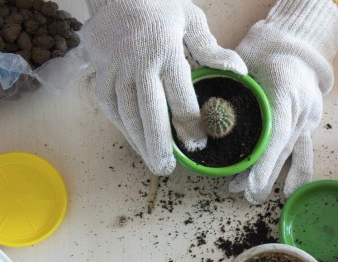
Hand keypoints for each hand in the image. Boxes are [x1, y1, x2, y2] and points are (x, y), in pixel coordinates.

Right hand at [83, 0, 246, 174]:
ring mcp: (114, 68)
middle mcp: (137, 62)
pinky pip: (109, 105)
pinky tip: (134, 141)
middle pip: (149, 112)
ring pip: (126, 113)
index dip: (190, 124)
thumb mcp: (190, 19)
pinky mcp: (98, 71)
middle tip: (167, 169)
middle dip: (159, 144)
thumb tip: (239, 71)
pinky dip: (121, 126)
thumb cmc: (160, 4)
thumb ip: (212, 50)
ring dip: (139, 142)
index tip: (198, 144)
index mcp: (165, 49)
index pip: (180, 96)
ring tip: (152, 162)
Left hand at [229, 0, 337, 203]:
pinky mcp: (310, 125)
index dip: (265, 161)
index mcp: (285, 88)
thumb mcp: (243, 61)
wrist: (297, 44)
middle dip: (264, 175)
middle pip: (283, 149)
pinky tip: (288, 191)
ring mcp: (309, 118)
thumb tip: (198, 112)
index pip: (277, 131)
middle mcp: (302, 107)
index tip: (252, 183)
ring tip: (254, 196)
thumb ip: (226, 86)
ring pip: (294, 154)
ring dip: (274, 177)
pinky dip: (296, 173)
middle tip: (246, 195)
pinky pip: (305, 153)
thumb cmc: (264, 50)